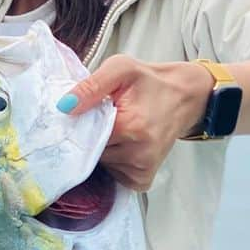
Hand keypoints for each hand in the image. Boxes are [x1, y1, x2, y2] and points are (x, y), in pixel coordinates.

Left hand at [60, 55, 212, 190]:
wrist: (184, 97)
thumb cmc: (150, 82)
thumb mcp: (121, 69)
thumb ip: (91, 86)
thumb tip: (64, 106)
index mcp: (130, 127)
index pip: (85, 136)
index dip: (82, 124)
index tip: (89, 113)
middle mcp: (138, 154)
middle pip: (92, 153)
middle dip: (93, 137)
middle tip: (109, 119)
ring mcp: (142, 169)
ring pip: (102, 165)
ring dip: (104, 150)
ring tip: (120, 130)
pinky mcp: (143, 179)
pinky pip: (115, 177)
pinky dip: (114, 164)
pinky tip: (125, 146)